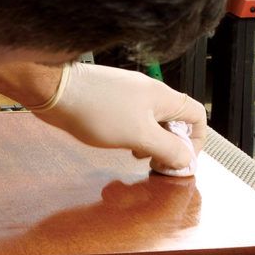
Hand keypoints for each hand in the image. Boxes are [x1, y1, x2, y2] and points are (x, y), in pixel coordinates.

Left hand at [28, 63, 205, 172]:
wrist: (56, 91)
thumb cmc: (95, 108)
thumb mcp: (139, 135)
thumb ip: (168, 149)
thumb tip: (187, 160)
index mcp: (163, 97)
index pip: (197, 116)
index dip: (195, 141)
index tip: (181, 160)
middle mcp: (149, 94)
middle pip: (174, 122)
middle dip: (169, 146)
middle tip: (155, 164)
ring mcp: (129, 96)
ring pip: (152, 123)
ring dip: (149, 143)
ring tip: (135, 155)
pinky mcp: (111, 102)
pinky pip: (132, 121)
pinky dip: (131, 136)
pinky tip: (118, 145)